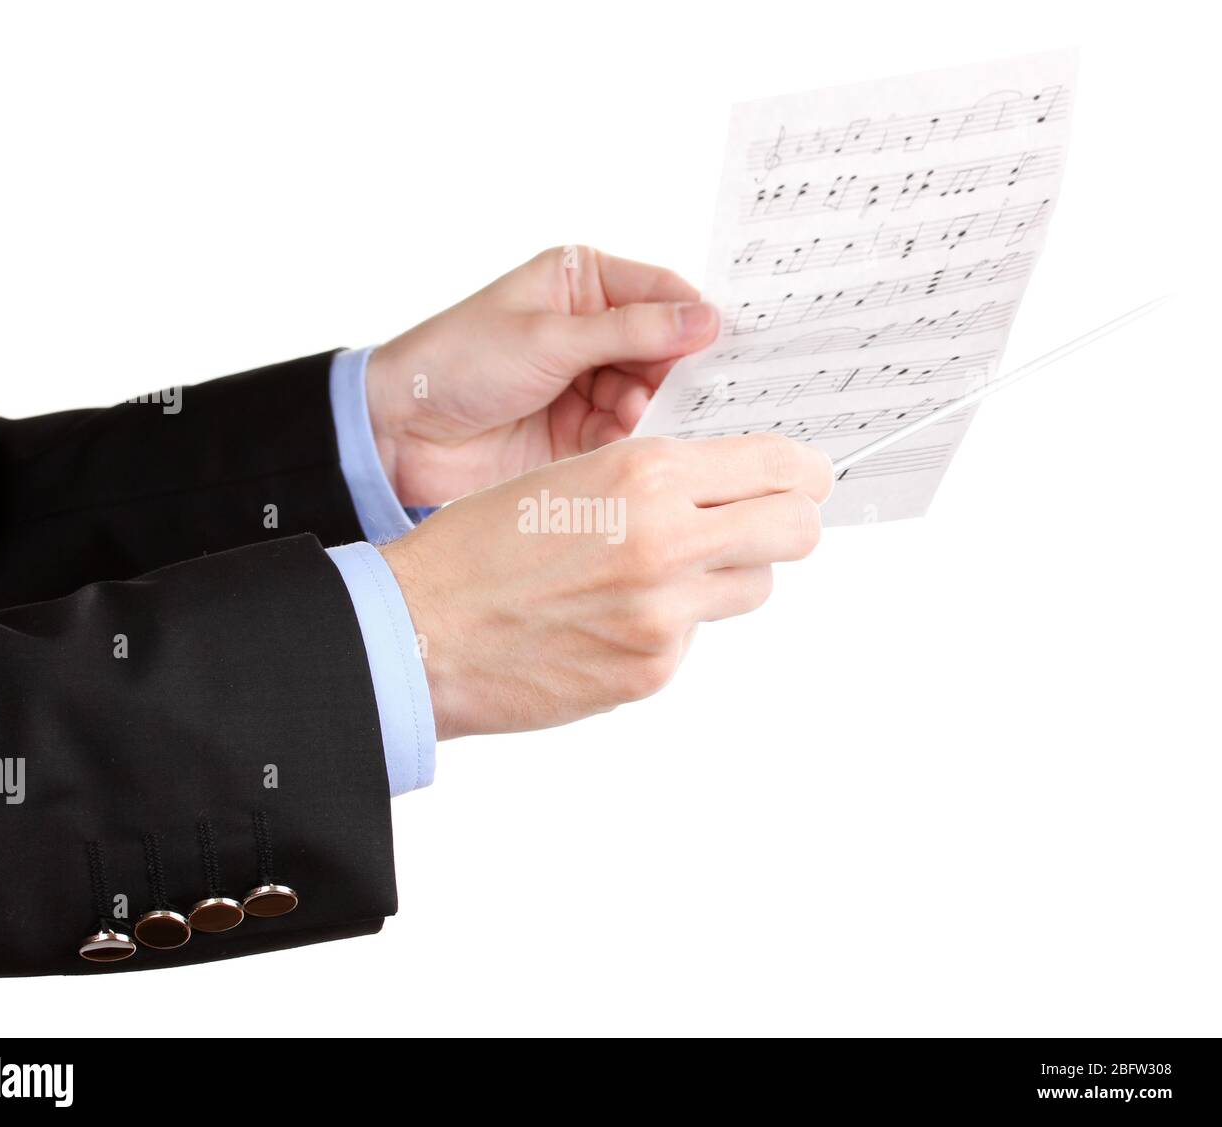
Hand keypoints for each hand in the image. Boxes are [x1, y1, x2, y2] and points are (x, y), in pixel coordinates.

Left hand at [364, 246, 718, 506]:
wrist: (401, 433)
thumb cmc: (458, 361)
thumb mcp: (549, 338)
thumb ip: (631, 331)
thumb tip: (706, 319)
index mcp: (581, 282)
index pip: (661, 293)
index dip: (696, 318)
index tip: (735, 345)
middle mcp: (591, 329)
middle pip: (664, 347)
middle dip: (678, 371)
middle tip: (702, 394)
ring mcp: (587, 381)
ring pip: (652, 394)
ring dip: (652, 410)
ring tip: (635, 420)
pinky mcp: (580, 431)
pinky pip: (627, 434)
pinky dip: (633, 441)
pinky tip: (627, 445)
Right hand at [379, 433, 832, 739]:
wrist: (421, 631)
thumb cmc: (479, 547)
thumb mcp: (572, 475)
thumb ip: (659, 478)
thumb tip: (728, 485)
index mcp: (646, 474)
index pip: (778, 467)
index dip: (801, 473)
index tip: (804, 478)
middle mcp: (668, 540)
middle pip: (795, 531)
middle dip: (789, 523)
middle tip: (764, 523)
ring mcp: (665, 614)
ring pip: (753, 588)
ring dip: (727, 575)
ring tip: (659, 573)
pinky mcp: (652, 669)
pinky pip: (695, 637)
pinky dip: (669, 624)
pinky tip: (611, 618)